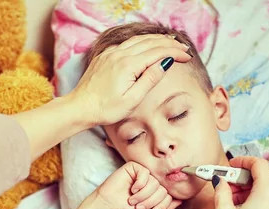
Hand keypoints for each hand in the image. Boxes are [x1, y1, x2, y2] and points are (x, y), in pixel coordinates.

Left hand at [71, 34, 191, 125]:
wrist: (80, 107)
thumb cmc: (106, 108)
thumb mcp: (132, 99)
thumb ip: (149, 79)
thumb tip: (165, 64)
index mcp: (128, 65)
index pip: (158, 52)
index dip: (175, 53)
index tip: (187, 57)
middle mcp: (119, 54)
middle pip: (150, 42)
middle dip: (169, 44)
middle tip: (184, 49)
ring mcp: (111, 53)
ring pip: (138, 40)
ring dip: (156, 40)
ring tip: (170, 43)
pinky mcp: (105, 56)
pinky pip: (127, 43)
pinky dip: (142, 42)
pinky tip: (147, 45)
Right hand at [95, 162, 181, 208]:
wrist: (111, 205)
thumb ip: (166, 208)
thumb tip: (181, 201)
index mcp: (157, 190)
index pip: (168, 195)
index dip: (162, 205)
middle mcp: (152, 180)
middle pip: (162, 189)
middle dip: (151, 201)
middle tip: (139, 207)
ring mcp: (144, 173)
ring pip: (154, 182)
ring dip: (143, 194)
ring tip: (133, 199)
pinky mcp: (135, 166)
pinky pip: (145, 174)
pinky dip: (139, 184)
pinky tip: (132, 188)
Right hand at [213, 156, 268, 208]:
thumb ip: (221, 193)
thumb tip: (219, 181)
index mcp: (267, 192)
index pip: (259, 164)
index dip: (243, 160)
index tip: (230, 165)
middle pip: (262, 176)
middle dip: (241, 177)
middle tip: (224, 185)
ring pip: (264, 188)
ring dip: (246, 189)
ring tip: (228, 200)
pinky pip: (268, 200)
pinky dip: (253, 198)